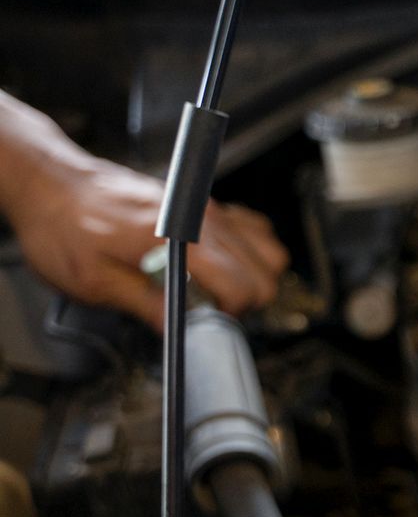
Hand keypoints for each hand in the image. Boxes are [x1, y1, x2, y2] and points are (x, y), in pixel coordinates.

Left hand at [7, 155, 287, 328]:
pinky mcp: (201, 203)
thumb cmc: (63, 225)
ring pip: (268, 248)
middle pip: (266, 268)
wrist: (51, 184)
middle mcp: (200, 215)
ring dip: (253, 276)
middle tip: (214, 310)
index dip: (230, 313)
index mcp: (177, 236)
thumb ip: (143, 306)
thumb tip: (179, 332)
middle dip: (247, 298)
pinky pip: (252, 228)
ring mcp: (205, 206)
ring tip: (220, 290)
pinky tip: (220, 265)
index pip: (241, 283)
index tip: (208, 322)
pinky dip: (248, 252)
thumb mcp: (93, 280)